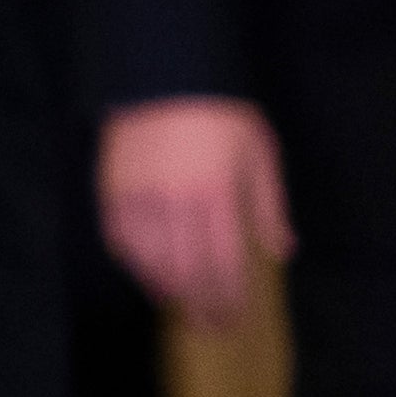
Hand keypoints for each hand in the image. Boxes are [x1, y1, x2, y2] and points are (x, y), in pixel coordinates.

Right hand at [101, 96, 292, 328]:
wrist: (165, 70)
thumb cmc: (220, 112)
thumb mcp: (259, 149)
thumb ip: (270, 203)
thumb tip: (283, 249)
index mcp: (217, 192)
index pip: (224, 263)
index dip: (229, 298)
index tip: (234, 320)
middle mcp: (176, 200)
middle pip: (187, 271)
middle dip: (200, 305)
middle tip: (208, 326)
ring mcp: (140, 195)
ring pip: (149, 260)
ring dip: (166, 288)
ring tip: (180, 304)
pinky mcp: (113, 186)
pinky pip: (119, 238)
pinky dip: (132, 262)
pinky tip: (146, 272)